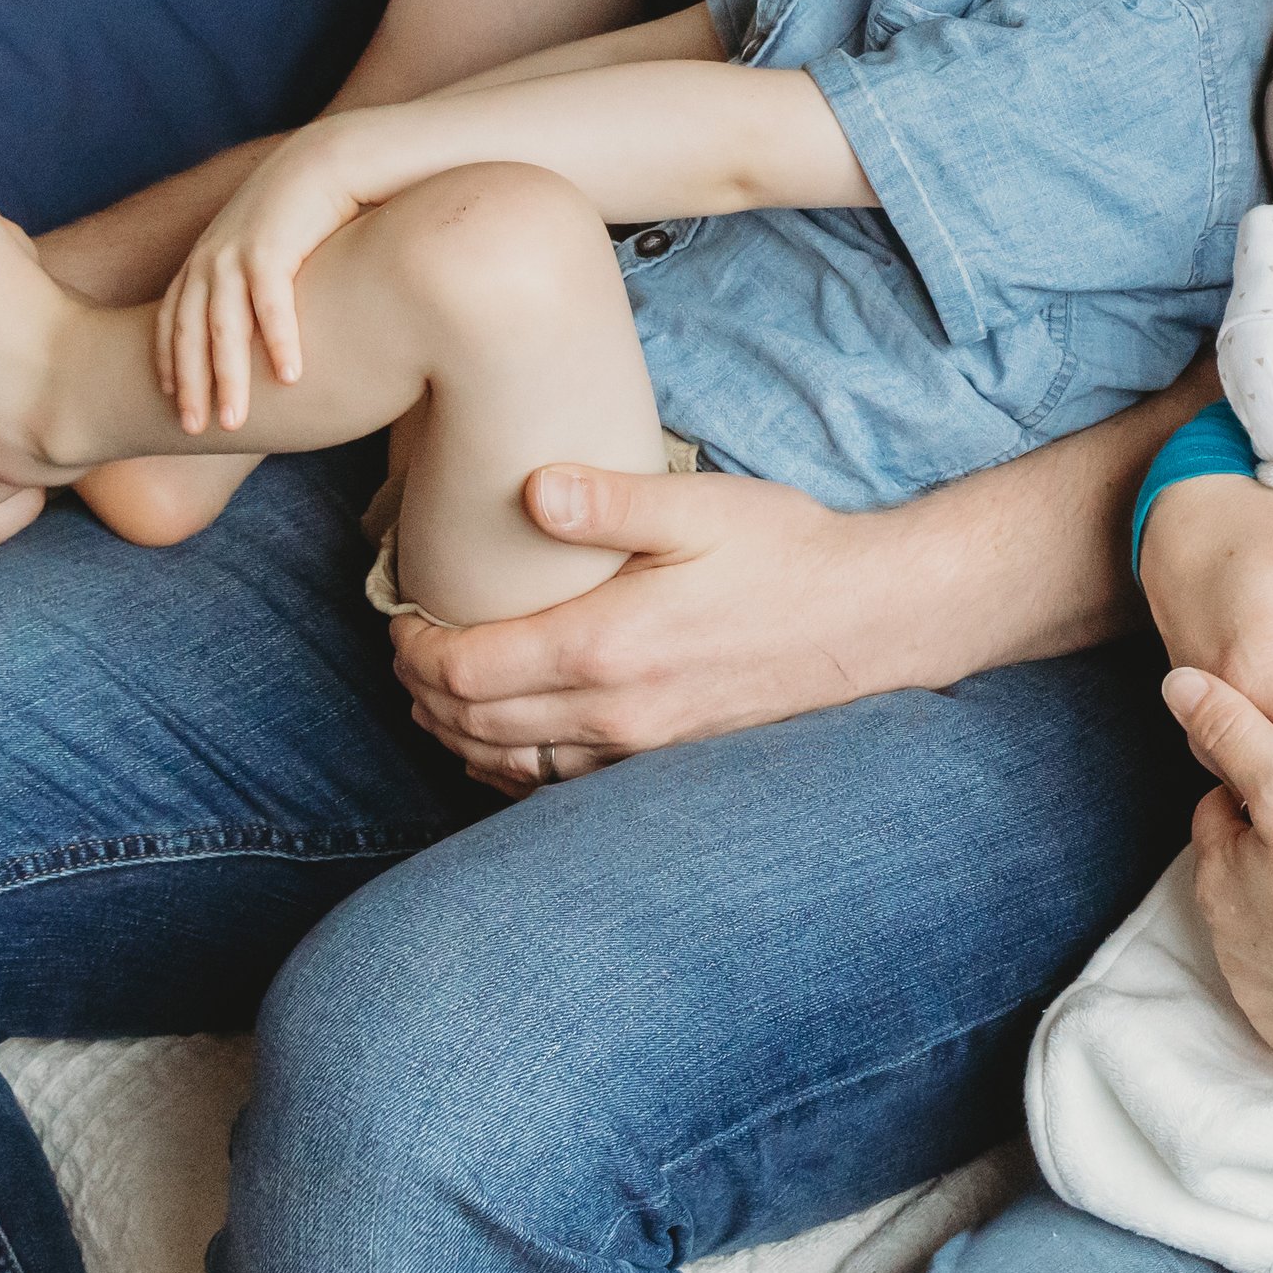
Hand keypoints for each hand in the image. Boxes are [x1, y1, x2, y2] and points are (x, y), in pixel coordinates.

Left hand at [157, 122, 372, 432]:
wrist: (332, 155)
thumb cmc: (307, 207)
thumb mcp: (267, 244)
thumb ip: (254, 282)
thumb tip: (256, 325)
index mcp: (206, 256)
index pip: (172, 319)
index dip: (169, 362)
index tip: (169, 401)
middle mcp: (212, 256)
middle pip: (189, 332)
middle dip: (190, 385)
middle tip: (192, 431)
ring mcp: (238, 251)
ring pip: (222, 328)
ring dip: (227, 379)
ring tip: (234, 422)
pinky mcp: (274, 246)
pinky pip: (271, 305)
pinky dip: (279, 342)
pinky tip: (291, 377)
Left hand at [393, 462, 883, 791]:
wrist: (871, 621)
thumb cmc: (788, 552)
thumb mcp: (700, 508)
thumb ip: (609, 501)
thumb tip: (531, 489)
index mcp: (607, 646)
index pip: (468, 672)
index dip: (414, 651)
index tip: (401, 616)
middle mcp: (612, 714)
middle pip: (473, 724)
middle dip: (422, 689)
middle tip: (406, 647)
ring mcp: (637, 750)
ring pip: (507, 765)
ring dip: (456, 732)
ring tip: (438, 689)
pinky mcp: (661, 761)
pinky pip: (556, 784)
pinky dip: (507, 764)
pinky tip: (504, 734)